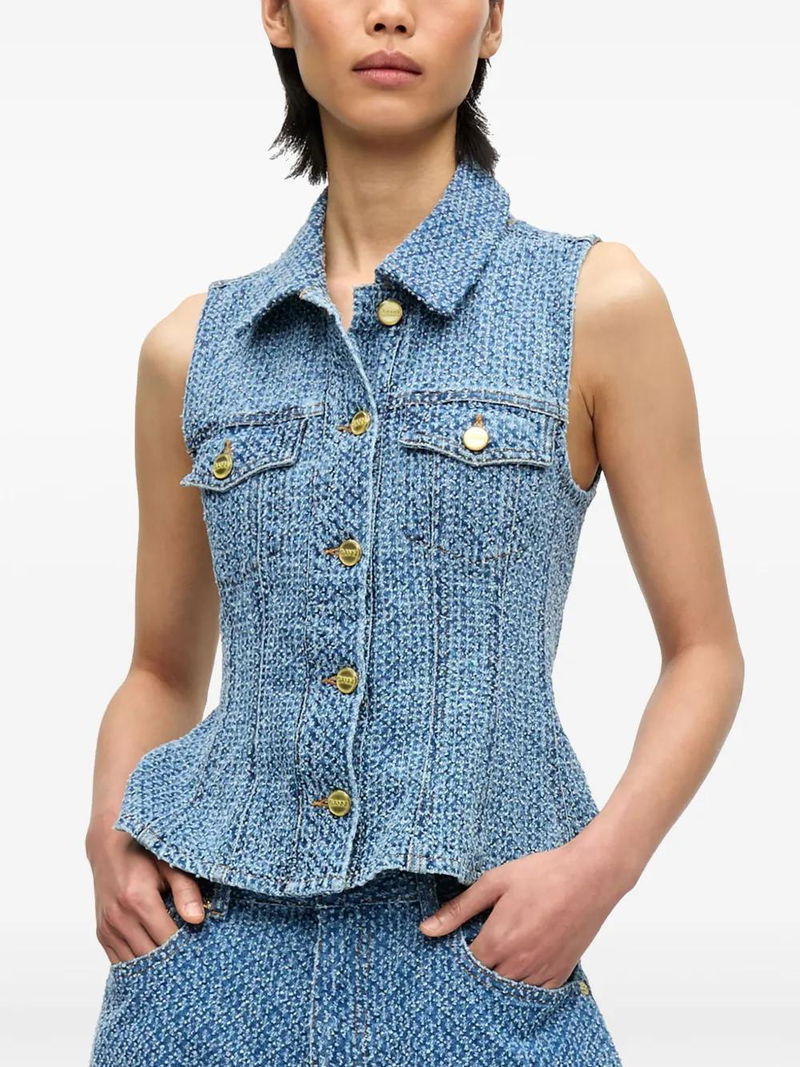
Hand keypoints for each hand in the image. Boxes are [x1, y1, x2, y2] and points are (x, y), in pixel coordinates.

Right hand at [86, 825, 207, 964]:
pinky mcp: (102, 934)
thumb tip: (197, 919)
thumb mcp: (170, 865)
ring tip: (174, 963)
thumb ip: (185, 891)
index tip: (200, 949)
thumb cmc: (142, 854)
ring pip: (134, 964)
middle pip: (150, 955)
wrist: (109, 849)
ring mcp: (108, 928)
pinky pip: (119, 962)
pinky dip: (137, 965)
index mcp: (138, 899)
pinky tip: (153, 962)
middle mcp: (119, 917)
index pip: (167, 939)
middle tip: (190, 959)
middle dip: (171, 959)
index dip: (185, 947)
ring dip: (154, 966)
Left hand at [418, 838, 629, 987]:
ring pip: (509, 990)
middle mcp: (518, 963)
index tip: (460, 940)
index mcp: (498, 941)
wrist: (590, 875)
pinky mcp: (560, 973)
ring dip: (500, 975)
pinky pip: (535, 993)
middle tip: (481, 943)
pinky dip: (525, 982)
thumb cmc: (543, 873)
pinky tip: (523, 960)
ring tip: (502, 949)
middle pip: (485, 981)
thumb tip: (427, 929)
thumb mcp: (494, 882)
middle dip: (478, 966)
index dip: (458, 954)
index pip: (465, 966)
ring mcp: (541, 972)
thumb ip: (459, 909)